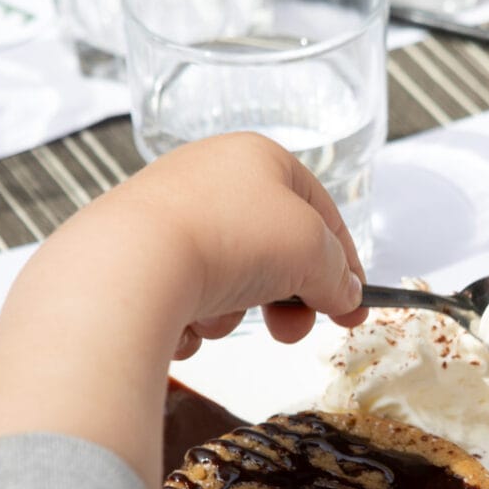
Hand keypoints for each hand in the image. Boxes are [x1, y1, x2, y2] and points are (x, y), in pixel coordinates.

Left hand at [107, 133, 366, 356]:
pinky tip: (185, 318)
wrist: (134, 267)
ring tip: (221, 317)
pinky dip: (195, 316)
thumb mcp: (314, 252)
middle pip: (276, 250)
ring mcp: (171, 214)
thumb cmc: (232, 239)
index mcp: (259, 158)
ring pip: (233, 279)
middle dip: (290, 299)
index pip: (321, 213)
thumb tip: (344, 293)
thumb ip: (340, 274)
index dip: (345, 263)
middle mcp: (211, 177)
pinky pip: (189, 295)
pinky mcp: (139, 253)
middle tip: (292, 330)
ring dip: (238, 310)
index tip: (353, 306)